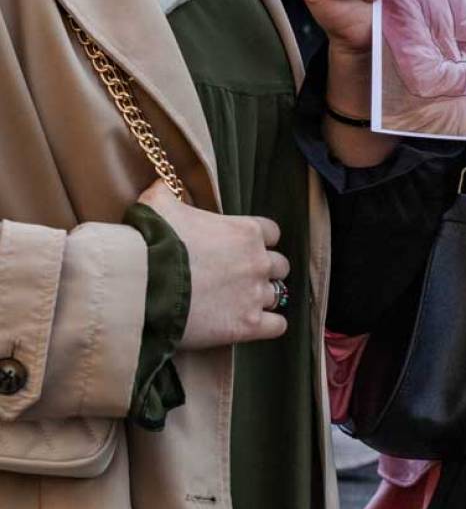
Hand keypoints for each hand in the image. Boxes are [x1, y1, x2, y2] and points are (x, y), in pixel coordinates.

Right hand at [140, 180, 289, 350]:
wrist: (143, 286)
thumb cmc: (153, 242)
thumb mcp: (158, 203)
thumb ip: (168, 191)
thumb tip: (161, 181)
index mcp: (246, 231)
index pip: (272, 232)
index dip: (258, 241)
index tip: (242, 249)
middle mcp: (259, 260)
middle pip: (279, 265)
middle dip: (263, 271)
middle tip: (239, 280)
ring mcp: (255, 294)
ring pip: (277, 295)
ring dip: (262, 298)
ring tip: (240, 305)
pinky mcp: (248, 325)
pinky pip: (277, 326)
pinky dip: (270, 326)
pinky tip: (254, 325)